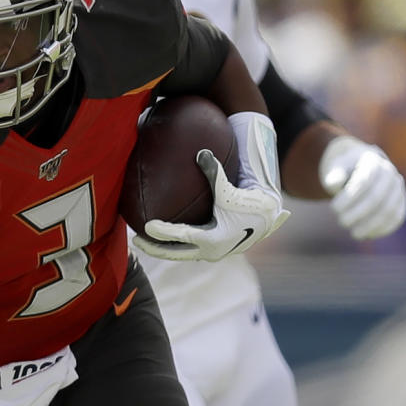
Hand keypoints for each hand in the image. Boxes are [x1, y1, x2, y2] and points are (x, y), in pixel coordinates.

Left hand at [133, 112, 289, 261]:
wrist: (269, 216)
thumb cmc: (250, 201)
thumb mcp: (231, 189)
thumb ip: (215, 172)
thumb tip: (200, 153)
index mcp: (214, 239)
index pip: (183, 236)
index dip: (163, 232)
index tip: (147, 227)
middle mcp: (212, 251)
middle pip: (177, 253)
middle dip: (155, 249)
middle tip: (135, 241)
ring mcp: (212, 253)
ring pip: (183, 253)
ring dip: (165, 248)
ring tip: (145, 241)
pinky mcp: (213, 249)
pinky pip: (190, 248)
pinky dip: (176, 244)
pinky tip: (164, 236)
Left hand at [319, 136, 405, 239]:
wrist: (363, 169)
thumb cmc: (345, 172)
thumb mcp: (336, 169)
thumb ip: (333, 175)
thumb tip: (333, 183)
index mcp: (372, 161)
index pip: (363, 181)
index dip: (348, 198)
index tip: (333, 209)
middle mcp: (389, 172)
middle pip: (376, 197)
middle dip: (357, 213)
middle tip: (342, 222)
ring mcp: (398, 187)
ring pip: (389, 209)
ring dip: (371, 225)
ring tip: (355, 233)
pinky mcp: (402, 201)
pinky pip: (397, 217)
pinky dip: (383, 229)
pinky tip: (368, 235)